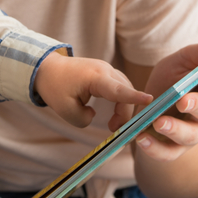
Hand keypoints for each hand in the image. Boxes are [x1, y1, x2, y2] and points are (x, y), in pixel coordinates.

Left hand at [34, 53, 151, 127]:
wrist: (47, 68)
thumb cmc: (54, 87)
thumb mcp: (65, 110)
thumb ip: (83, 119)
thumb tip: (94, 115)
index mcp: (94, 78)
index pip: (118, 89)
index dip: (134, 96)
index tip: (150, 99)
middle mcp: (104, 70)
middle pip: (126, 91)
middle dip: (126, 113)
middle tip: (113, 130)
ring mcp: (106, 69)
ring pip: (125, 89)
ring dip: (124, 108)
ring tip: (112, 125)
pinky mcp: (106, 73)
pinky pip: (121, 87)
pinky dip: (121, 101)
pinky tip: (114, 114)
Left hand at [113, 29, 197, 162]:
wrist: (151, 106)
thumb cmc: (173, 79)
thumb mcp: (185, 60)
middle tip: (183, 100)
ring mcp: (192, 133)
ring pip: (189, 136)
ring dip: (174, 129)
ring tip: (158, 122)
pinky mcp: (174, 148)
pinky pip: (167, 153)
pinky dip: (154, 149)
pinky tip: (141, 139)